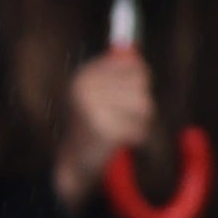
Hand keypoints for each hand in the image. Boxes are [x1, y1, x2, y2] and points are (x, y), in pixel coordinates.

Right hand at [56, 46, 152, 203]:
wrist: (72, 167)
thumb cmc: (90, 129)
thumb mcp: (96, 94)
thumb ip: (114, 72)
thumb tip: (132, 50)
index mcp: (84, 75)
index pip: (135, 66)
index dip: (139, 84)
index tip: (124, 99)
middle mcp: (85, 87)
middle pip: (142, 85)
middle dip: (139, 105)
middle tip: (118, 119)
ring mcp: (93, 108)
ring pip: (145, 106)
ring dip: (138, 123)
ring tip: (117, 131)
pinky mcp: (103, 130)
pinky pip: (139, 129)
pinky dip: (134, 138)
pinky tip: (116, 143)